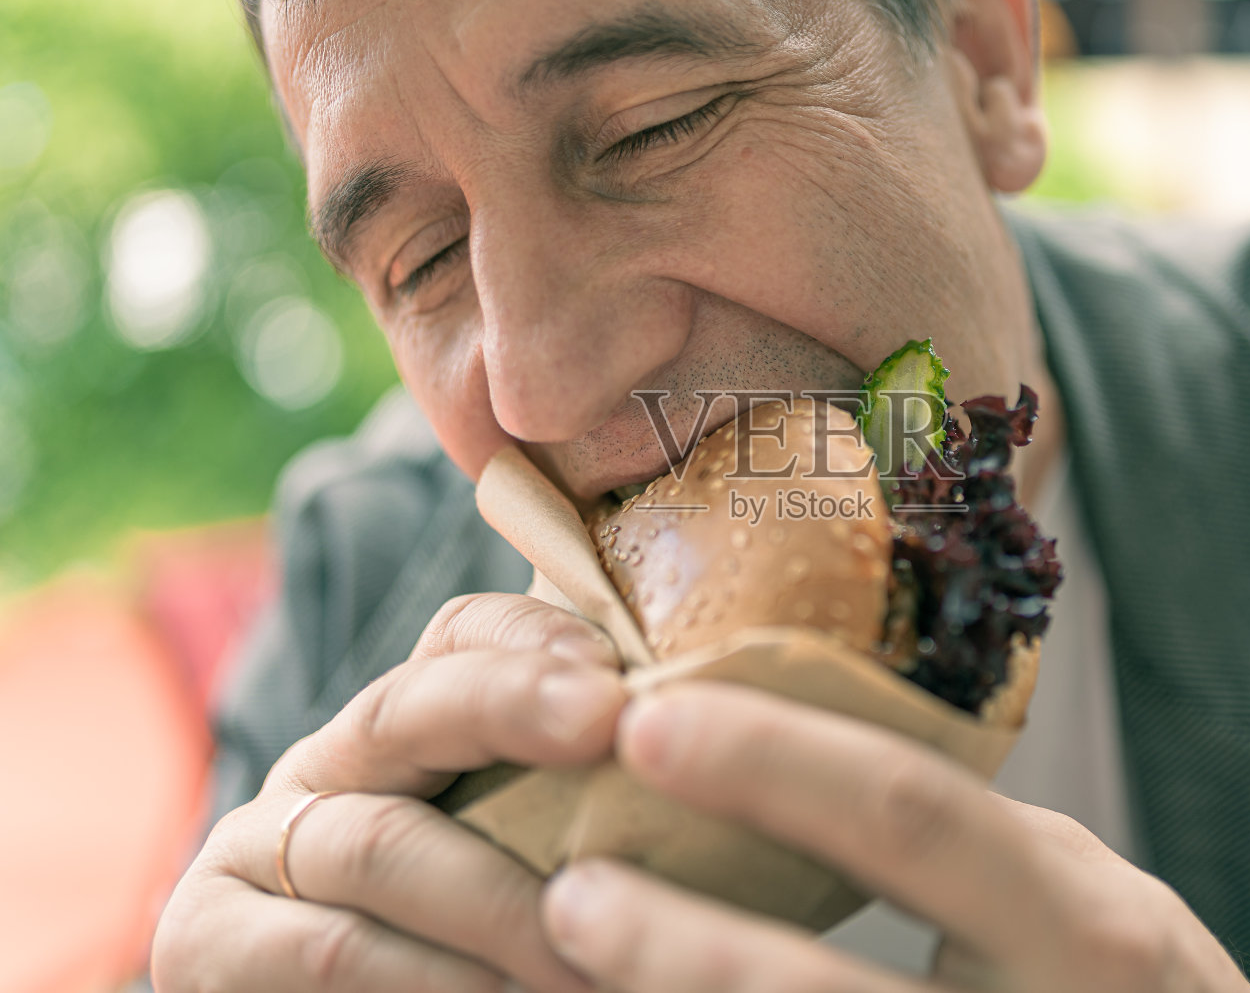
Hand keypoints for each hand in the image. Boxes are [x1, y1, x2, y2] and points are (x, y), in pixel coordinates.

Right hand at [152, 593, 626, 992]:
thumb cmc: (466, 947)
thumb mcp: (517, 852)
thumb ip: (578, 797)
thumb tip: (700, 753)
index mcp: (402, 732)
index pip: (459, 635)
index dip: (533, 638)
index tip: (618, 674)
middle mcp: (324, 769)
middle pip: (407, 706)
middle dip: (512, 704)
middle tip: (609, 724)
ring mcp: (254, 852)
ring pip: (381, 844)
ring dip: (500, 900)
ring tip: (595, 948)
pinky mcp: (206, 945)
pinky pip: (335, 951)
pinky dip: (432, 980)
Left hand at [539, 681, 1249, 991]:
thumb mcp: (1088, 901)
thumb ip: (972, 844)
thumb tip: (794, 748)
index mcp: (1085, 923)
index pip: (912, 816)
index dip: (772, 764)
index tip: (647, 718)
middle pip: (824, 990)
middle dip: (684, 946)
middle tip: (569, 891)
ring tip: (572, 962)